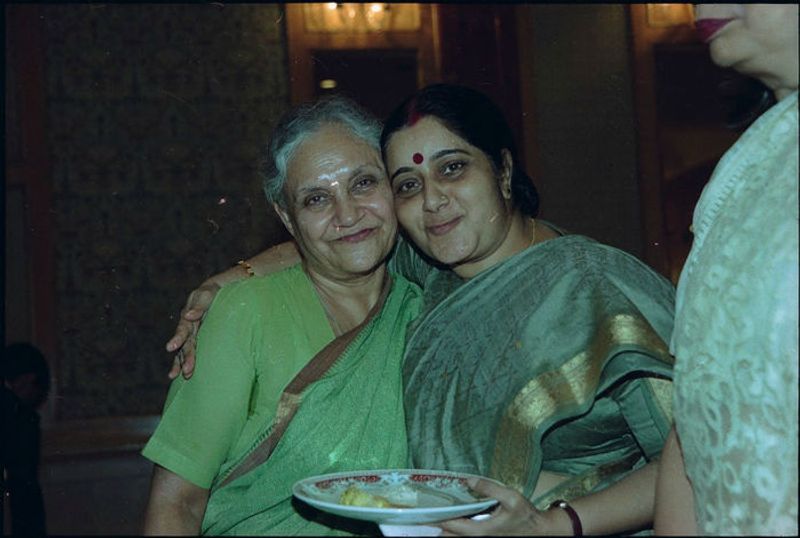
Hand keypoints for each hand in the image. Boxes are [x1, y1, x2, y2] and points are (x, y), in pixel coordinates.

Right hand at [165, 282, 219, 379]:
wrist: (214, 292)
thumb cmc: (210, 293)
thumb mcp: (205, 295)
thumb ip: (198, 306)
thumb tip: (188, 316)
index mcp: (188, 317)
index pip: (183, 330)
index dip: (177, 339)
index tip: (170, 348)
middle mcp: (187, 328)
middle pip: (185, 344)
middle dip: (185, 358)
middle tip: (187, 371)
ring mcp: (191, 334)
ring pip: (184, 351)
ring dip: (182, 363)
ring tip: (180, 376)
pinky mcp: (196, 339)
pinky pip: (188, 352)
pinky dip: (183, 362)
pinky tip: (179, 375)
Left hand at [437, 479, 572, 535]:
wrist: (541, 533)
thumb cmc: (526, 516)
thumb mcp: (511, 497)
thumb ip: (490, 488)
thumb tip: (469, 480)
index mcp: (480, 531)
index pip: (450, 526)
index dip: (435, 518)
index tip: (421, 511)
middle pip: (448, 536)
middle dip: (437, 525)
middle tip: (425, 511)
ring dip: (446, 528)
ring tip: (436, 513)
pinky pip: (464, 537)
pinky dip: (456, 530)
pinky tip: (453, 519)